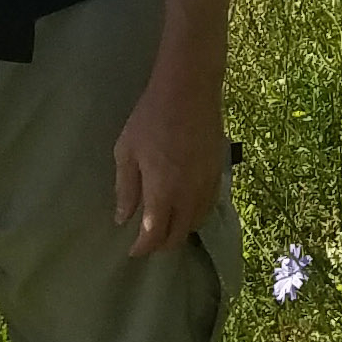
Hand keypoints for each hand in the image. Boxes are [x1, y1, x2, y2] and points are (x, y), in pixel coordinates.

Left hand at [112, 66, 229, 259]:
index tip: (132, 251)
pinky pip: (209, 206)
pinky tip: (186, 209)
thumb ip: (126, 188)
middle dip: (161, 244)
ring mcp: (207, 186)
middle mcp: (188, 196)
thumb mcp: (127, 152)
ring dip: (180, 231)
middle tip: (147, 241)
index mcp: (162, 193)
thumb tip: (123, 218)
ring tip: (166, 227)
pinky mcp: (218, 173)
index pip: (154, 235)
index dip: (142, 248)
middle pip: (178, 236)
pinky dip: (196, 215)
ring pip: (196, 223)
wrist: (189, 91)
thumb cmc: (151, 119)